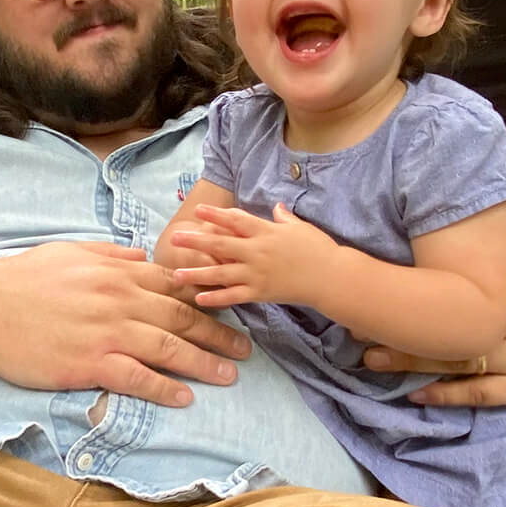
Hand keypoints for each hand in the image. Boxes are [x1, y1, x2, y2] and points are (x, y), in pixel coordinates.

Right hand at [0, 241, 252, 407]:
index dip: (205, 297)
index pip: (172, 283)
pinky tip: (184, 398)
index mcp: (115, 271)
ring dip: (203, 362)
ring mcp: (106, 331)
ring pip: (168, 347)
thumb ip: (110, 253)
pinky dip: (163, 388)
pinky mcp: (89, 363)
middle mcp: (118, 299)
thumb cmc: (22, 280)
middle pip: (181, 316)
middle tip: (245, 349)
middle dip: (218, 333)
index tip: (229, 307)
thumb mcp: (69, 252)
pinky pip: (136, 378)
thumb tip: (140, 254)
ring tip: (229, 375)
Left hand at [169, 202, 336, 307]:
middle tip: (174, 238)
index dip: (215, 215)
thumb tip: (276, 207)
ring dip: (197, 273)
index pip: (236, 220)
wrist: (332, 277)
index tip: (197, 211)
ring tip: (176, 273)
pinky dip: (216, 298)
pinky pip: (234, 296)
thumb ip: (284, 218)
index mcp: (265, 232)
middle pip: (220, 245)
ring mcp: (257, 273)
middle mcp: (257, 251)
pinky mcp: (260, 293)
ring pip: (221, 273)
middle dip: (196, 242)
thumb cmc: (319, 249)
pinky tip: (199, 299)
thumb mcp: (300, 227)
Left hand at [361, 225, 505, 406]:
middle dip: (399, 326)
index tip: (368, 283)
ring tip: (370, 357)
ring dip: (411, 362)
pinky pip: (484, 394)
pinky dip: (449, 396)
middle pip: (448, 323)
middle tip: (352, 325)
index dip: (410, 283)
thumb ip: (492, 236)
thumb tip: (447, 196)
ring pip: (459, 361)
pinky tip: (415, 395)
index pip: (454, 279)